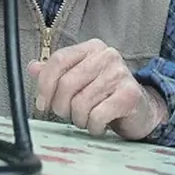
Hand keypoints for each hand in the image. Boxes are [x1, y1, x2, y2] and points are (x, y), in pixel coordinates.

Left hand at [27, 38, 167, 139]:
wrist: (141, 109)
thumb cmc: (105, 94)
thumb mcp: (80, 79)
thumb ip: (56, 73)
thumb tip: (33, 68)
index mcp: (91, 48)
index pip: (58, 60)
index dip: (44, 84)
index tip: (42, 103)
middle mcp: (107, 56)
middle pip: (66, 83)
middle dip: (60, 106)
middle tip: (67, 115)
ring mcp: (120, 74)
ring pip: (80, 103)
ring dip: (78, 119)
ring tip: (86, 119)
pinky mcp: (129, 95)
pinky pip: (97, 116)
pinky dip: (93, 126)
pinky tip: (98, 125)